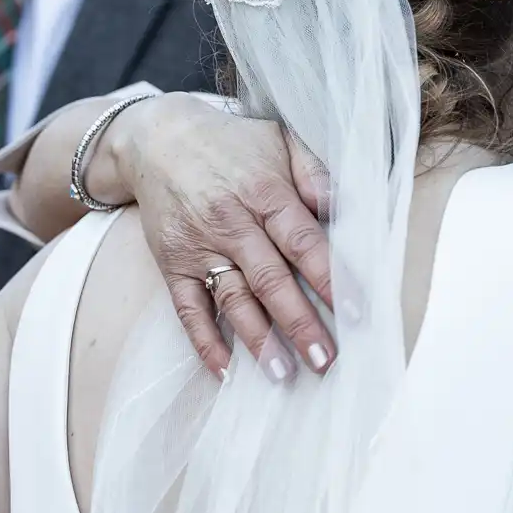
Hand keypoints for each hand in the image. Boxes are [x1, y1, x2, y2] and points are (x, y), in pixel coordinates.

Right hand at [106, 93, 335, 378]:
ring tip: (284, 373)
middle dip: (300, 323)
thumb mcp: (279, 139)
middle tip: (326, 359)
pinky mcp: (172, 264)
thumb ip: (315, 172)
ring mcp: (199, 246)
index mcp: (264, 192)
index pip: (302, 241)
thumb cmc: (232, 144)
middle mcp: (231, 223)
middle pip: (270, 279)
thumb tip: (343, 206)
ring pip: (232, 300)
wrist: (155, 139)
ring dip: (259, 340)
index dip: (330, 277)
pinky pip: (187, 308)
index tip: (357, 312)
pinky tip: (225, 370)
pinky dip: (204, 341)